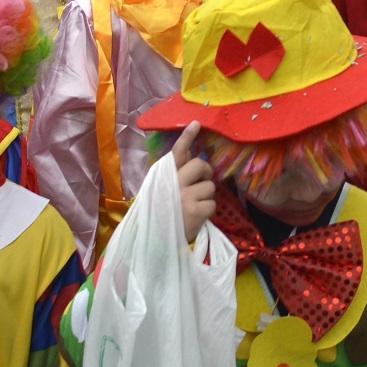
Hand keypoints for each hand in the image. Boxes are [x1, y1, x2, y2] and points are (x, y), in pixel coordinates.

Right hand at [172, 121, 215, 244]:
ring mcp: (185, 197)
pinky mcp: (195, 211)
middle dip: (206, 173)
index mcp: (163, 178)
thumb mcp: (161, 191)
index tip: (197, 123)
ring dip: (205, 197)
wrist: (153, 243)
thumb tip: (189, 152)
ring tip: (192, 208)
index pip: (176, 153)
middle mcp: (174, 184)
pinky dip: (207, 212)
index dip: (187, 137)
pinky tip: (195, 218)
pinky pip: (212, 204)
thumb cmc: (160, 214)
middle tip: (202, 183)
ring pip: (210, 187)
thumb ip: (175, 172)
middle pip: (201, 165)